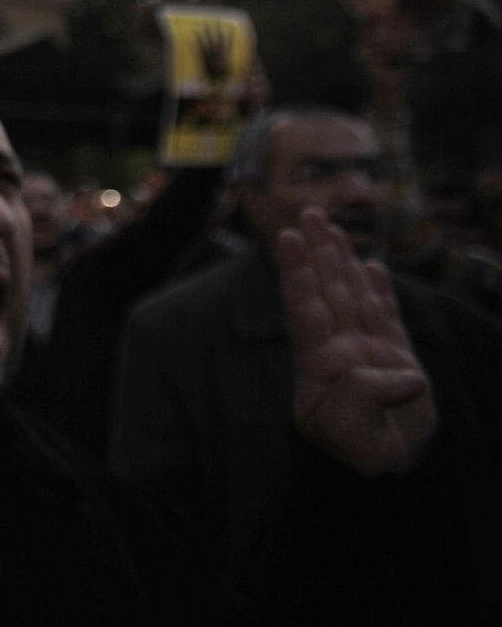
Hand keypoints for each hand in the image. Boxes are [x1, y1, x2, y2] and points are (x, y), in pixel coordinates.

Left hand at [278, 208, 435, 476]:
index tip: (286, 238)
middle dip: (317, 251)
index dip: (296, 274)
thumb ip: (361, 401)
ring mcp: (368, 351)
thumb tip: (399, 371)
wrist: (394, 473)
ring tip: (330, 225)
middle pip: (327, 291)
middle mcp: (341, 350)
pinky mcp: (397, 358)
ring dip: (341, 259)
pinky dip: (380, 290)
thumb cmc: (364, 456)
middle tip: (306, 212)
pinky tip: (371, 265)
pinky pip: (387, 317)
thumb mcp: (353, 438)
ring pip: (354, 295)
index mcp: (321, 365)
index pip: (306, 310)